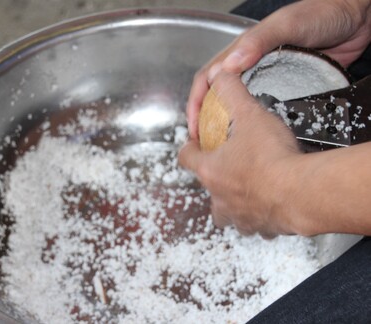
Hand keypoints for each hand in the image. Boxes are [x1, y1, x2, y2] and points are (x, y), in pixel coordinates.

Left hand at [179, 71, 302, 236]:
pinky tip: (274, 204)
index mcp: (210, 170)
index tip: (195, 144)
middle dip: (214, 180)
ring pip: (229, 214)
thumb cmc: (272, 158)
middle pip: (206, 191)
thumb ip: (232, 93)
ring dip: (235, 203)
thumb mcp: (250, 115)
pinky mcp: (262, 228)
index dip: (189, 148)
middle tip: (229, 167)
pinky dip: (262, 216)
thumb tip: (220, 75)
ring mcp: (240, 217)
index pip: (186, 158)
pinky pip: (257, 226)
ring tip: (249, 190)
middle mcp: (220, 198)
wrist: (302, 193)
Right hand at [187, 0, 370, 139]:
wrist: (356, 19)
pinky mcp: (285, 88)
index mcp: (241, 51)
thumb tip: (227, 68)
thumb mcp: (286, 25)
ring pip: (238, 105)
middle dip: (206, 119)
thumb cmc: (320, 14)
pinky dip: (253, 123)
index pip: (208, 78)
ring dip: (227, 124)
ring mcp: (266, 78)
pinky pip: (262, 108)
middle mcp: (249, 66)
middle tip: (206, 144)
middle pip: (218, 95)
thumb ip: (256, 42)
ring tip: (225, 148)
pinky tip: (254, 138)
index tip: (194, 126)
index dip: (196, 102)